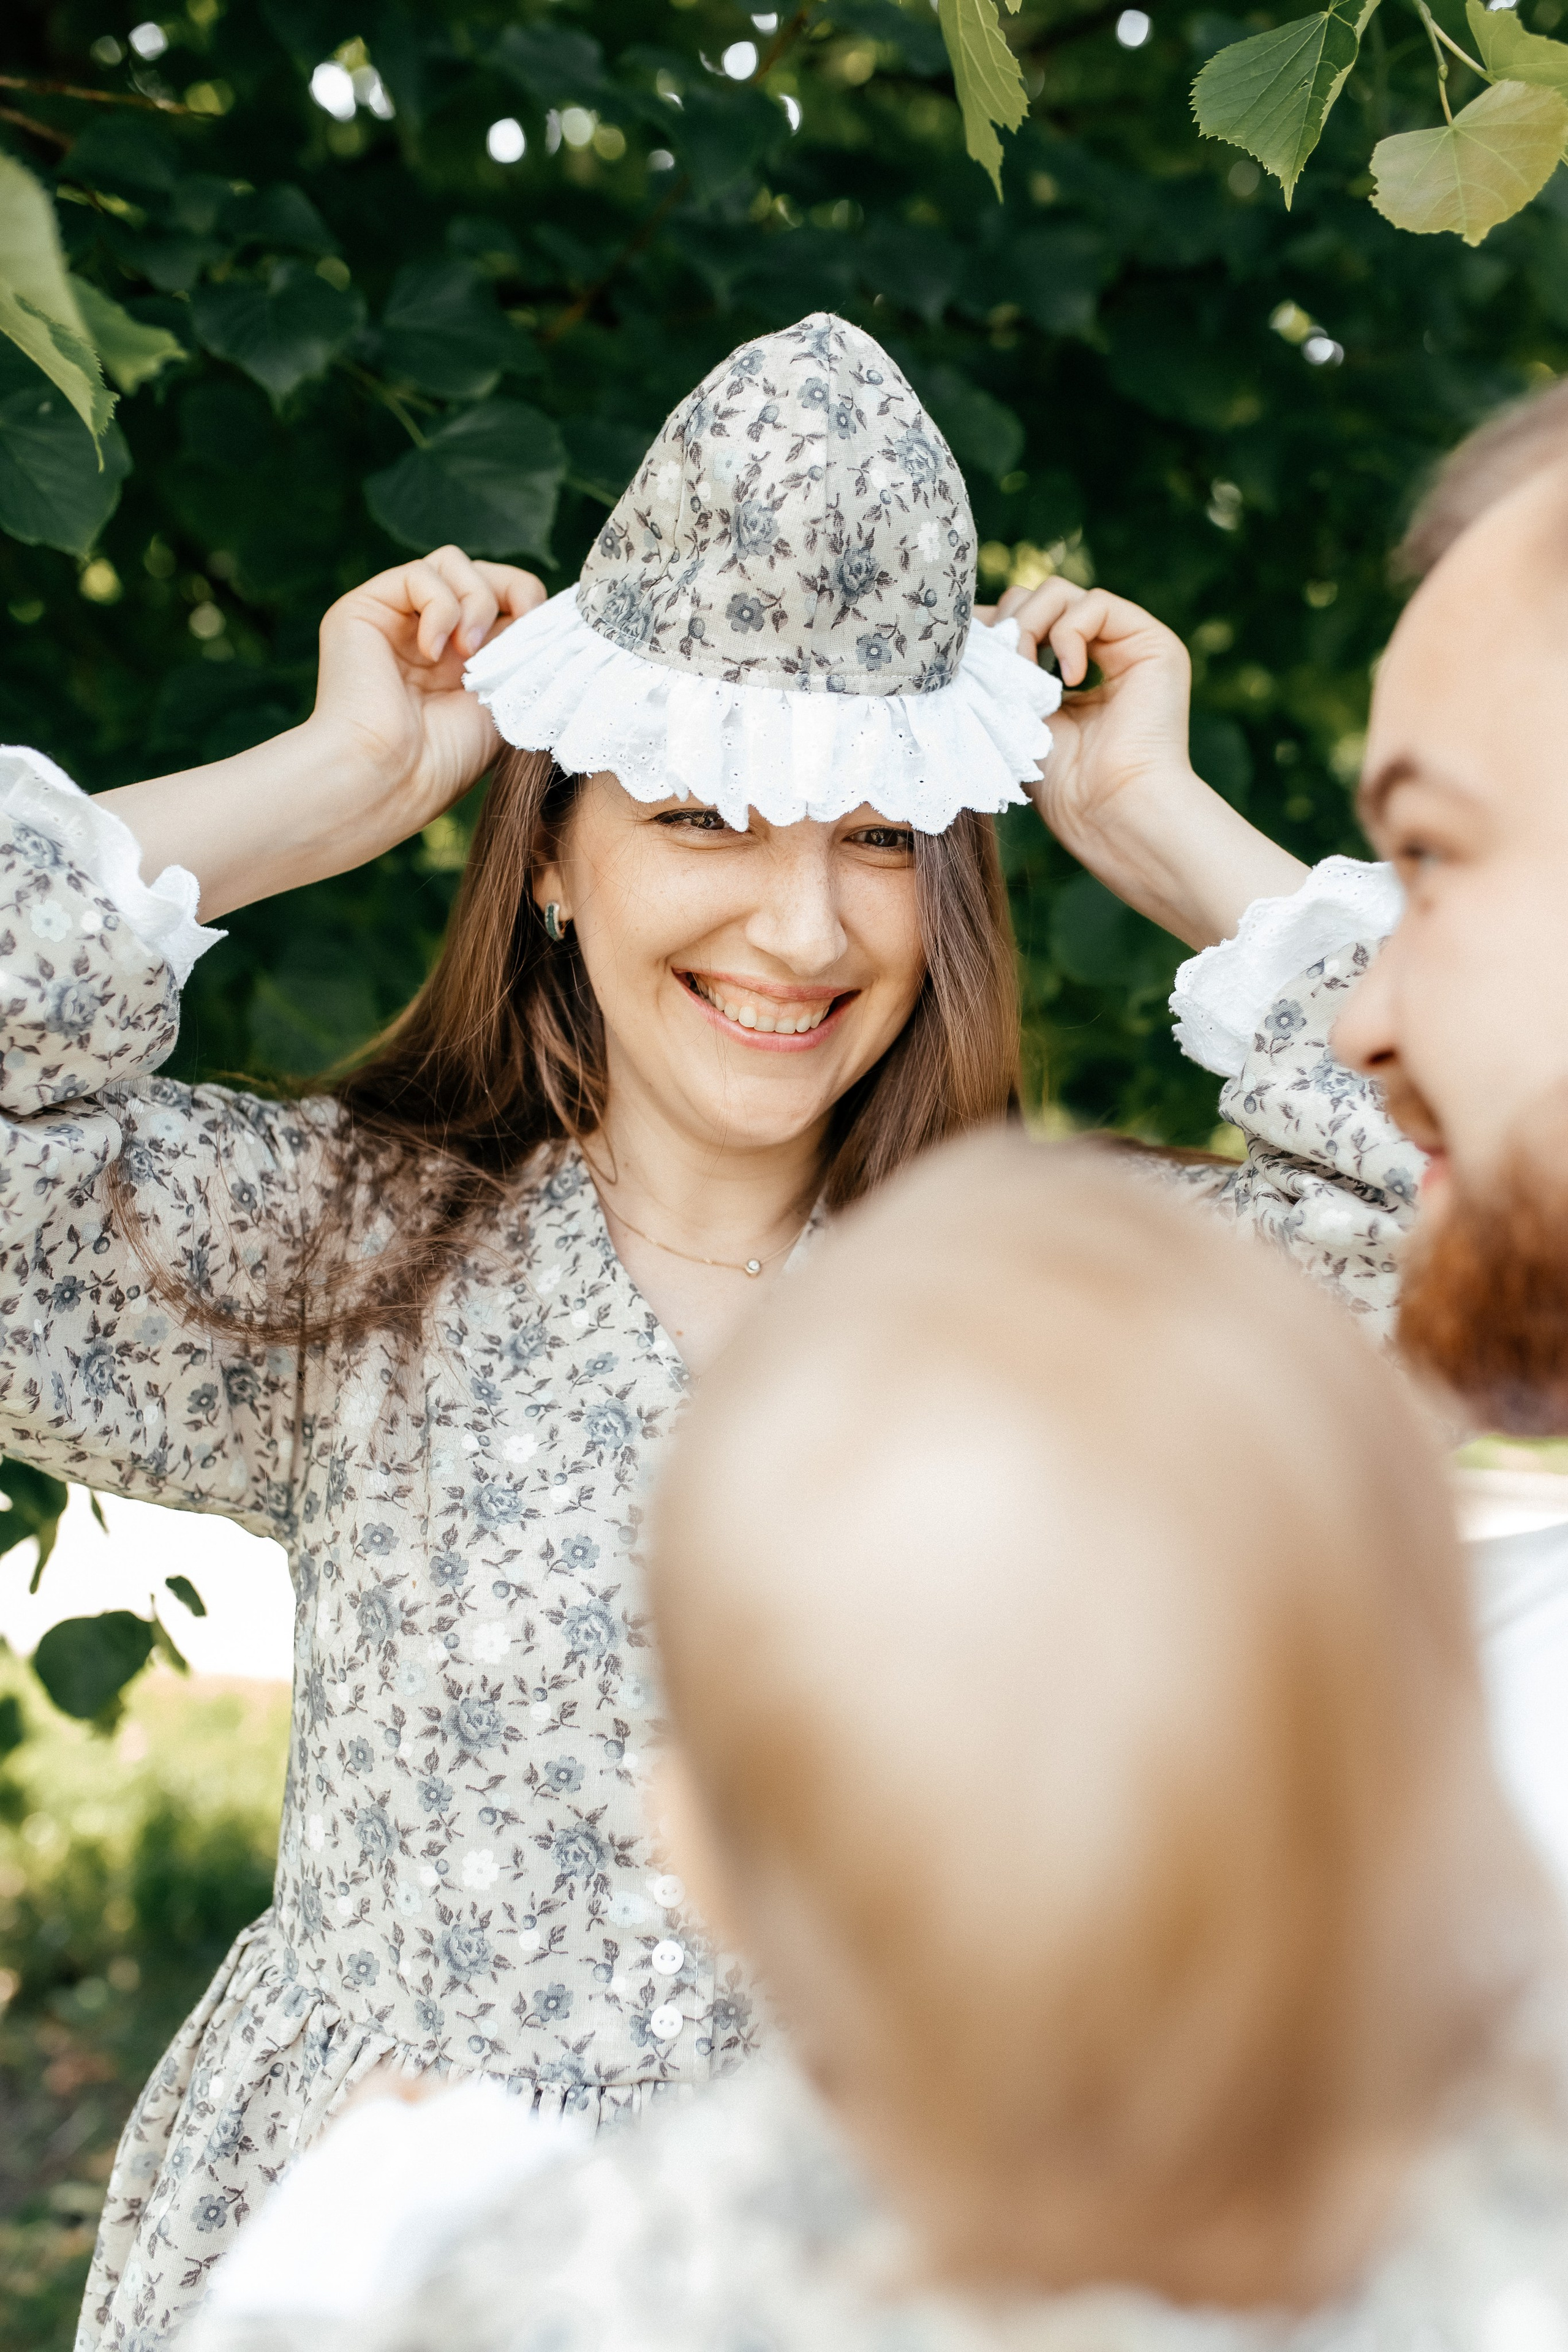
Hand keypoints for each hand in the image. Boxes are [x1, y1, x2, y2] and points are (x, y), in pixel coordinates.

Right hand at [105, 549, 546, 920]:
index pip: (505, 597)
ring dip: (475, 600)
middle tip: (508, 638)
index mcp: (464, 658)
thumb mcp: (507, 698)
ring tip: (468, 651)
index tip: (540, 632)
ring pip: (451, 562)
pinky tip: (433, 651)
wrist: (390, 779)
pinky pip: (418, 574)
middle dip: (509, 592)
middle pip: (482, 570)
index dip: (529, 600)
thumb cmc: (448, 758)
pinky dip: (440, 606)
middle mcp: (430, 634)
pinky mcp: (364, 610)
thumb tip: (555, 611)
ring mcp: (396, 620)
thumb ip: (525, 652)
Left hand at [979, 578, 1307, 949]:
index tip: (969, 662)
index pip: (1019, 621)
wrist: (1108, 811)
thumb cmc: (1059, 782)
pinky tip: (1070, 682)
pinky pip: (1095, 602)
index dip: (989, 631)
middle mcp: (1099, 653)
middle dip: (1007, 629)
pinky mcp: (1152, 642)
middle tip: (1002, 676)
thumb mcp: (1012, 714)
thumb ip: (998, 669)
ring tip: (1030, 679)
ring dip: (1029, 628)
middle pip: (1034, 598)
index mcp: (1067, 675)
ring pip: (1058, 592)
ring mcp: (1127, 644)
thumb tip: (973, 624)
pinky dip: (1069, 634)